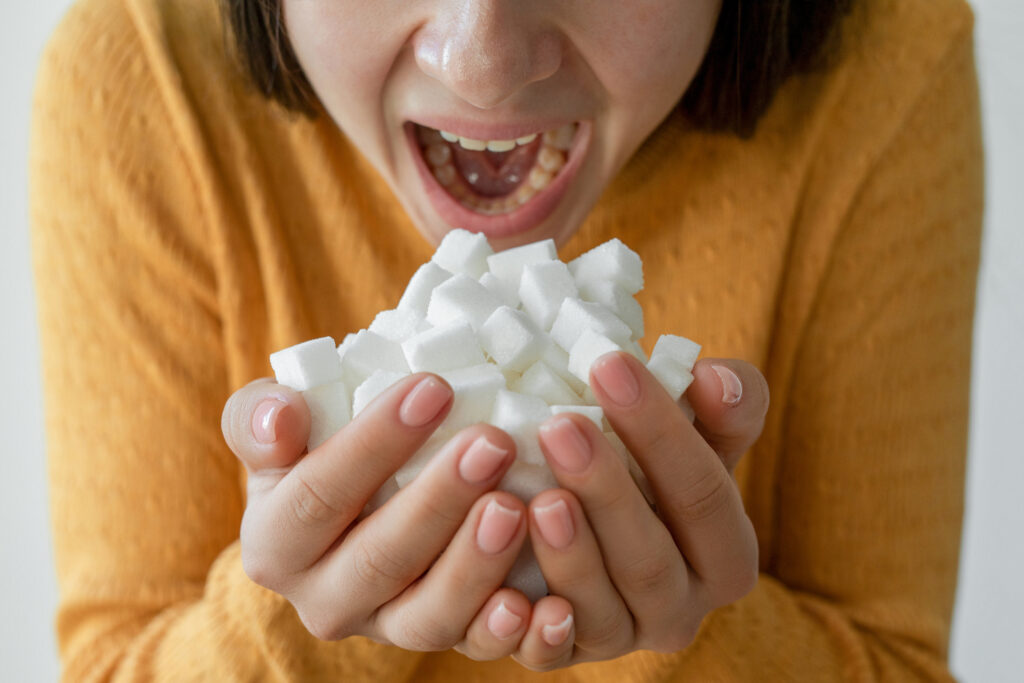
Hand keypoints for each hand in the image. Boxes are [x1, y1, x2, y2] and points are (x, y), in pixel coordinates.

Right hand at [221, 373, 547, 657]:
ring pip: (430, 617)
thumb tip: (280, 416)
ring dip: (476, 566)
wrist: (358, 501)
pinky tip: (550, 603)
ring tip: (517, 508)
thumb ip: (261, 418)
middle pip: (380, 559)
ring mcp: (388, 628)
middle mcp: (326, 600)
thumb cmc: (319, 448)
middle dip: (438, 500)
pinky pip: (478, 649)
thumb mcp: (278, 429)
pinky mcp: (445, 641)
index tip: (434, 387)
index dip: (374, 443)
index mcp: (277, 545)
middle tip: (493, 442)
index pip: (319, 495)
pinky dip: (515, 632)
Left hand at [503, 353, 766, 670]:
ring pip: (600, 610)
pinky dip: (532, 631)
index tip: (609, 366)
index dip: (660, 431)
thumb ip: (724, 405)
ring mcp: (621, 638)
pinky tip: (507, 592)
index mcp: (725, 555)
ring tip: (536, 498)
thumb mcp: (697, 430)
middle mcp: (681, 610)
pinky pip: (549, 656)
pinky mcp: (565, 656)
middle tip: (559, 426)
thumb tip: (715, 379)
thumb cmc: (648, 460)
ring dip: (570, 556)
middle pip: (650, 559)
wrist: (596, 509)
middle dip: (607, 492)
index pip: (703, 494)